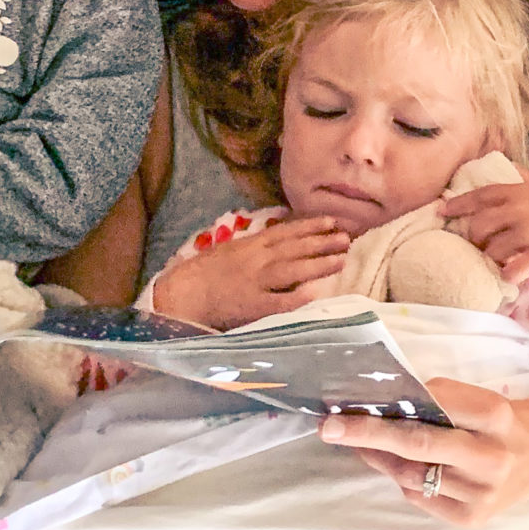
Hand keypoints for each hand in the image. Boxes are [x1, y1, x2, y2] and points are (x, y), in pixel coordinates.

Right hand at [150, 216, 349, 328]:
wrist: (182, 295)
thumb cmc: (202, 274)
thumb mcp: (228, 251)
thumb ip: (253, 247)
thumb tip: (278, 240)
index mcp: (249, 246)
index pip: (285, 232)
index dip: (310, 226)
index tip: (332, 221)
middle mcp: (256, 261)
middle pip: (295, 249)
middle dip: (322, 242)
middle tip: (347, 237)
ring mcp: (256, 284)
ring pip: (293, 271)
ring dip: (319, 264)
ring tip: (341, 259)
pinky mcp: (253, 308)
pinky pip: (281, 302)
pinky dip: (299, 297)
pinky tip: (317, 293)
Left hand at [319, 379, 528, 525]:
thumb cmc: (501, 422)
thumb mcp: (481, 400)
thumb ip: (439, 401)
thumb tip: (379, 404)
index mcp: (496, 415)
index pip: (435, 402)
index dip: (395, 400)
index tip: (354, 398)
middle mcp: (492, 457)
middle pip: (418, 444)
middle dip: (368, 434)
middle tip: (330, 427)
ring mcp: (483, 493)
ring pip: (411, 474)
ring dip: (378, 457)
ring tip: (358, 443)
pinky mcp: (472, 518)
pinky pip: (420, 496)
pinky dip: (402, 478)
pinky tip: (396, 465)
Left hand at [443, 177, 528, 282]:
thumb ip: (521, 177)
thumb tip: (501, 161)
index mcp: (519, 192)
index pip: (479, 196)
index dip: (457, 205)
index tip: (441, 211)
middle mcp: (520, 210)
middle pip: (479, 227)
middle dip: (475, 239)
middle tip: (482, 246)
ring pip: (493, 250)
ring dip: (493, 259)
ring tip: (500, 261)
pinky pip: (514, 269)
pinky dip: (507, 275)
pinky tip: (510, 275)